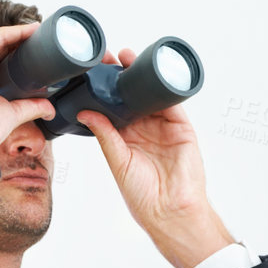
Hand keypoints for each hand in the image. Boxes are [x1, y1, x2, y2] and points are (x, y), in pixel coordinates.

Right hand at [0, 22, 55, 148]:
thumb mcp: (13, 114)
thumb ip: (30, 107)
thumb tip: (49, 109)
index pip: (0, 61)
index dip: (20, 55)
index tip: (41, 52)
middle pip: (0, 49)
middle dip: (23, 43)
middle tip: (46, 40)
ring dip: (22, 34)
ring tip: (43, 33)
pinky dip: (15, 32)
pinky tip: (32, 31)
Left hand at [76, 48, 233, 267]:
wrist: (170, 211)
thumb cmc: (142, 196)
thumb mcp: (118, 161)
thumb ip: (105, 135)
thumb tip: (85, 112)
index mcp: (124, 138)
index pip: (112, 107)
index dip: (103, 90)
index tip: (90, 72)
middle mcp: (143, 129)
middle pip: (131, 96)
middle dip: (121, 76)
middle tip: (107, 57)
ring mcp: (163, 127)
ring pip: (151, 95)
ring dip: (141, 76)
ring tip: (128, 57)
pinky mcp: (182, 128)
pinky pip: (173, 103)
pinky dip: (165, 87)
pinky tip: (156, 72)